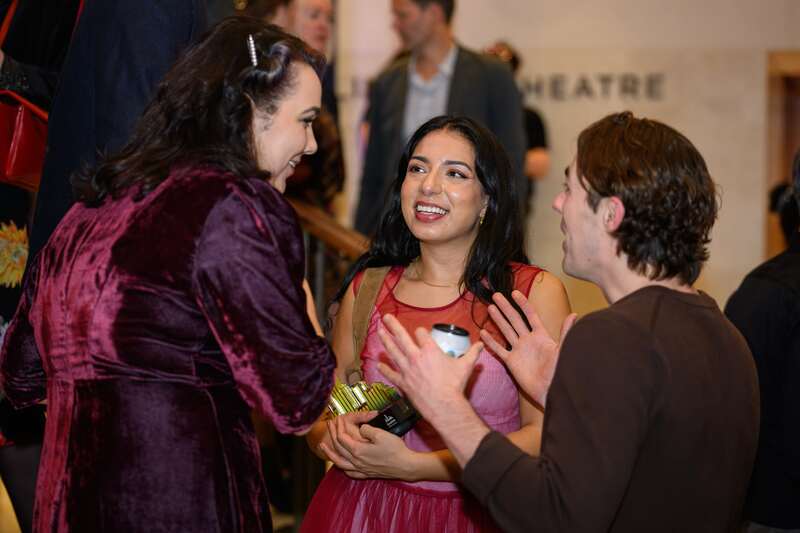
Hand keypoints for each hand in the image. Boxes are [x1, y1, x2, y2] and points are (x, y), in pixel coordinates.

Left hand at [321, 411, 414, 479]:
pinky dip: (342, 467)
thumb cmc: (395, 450)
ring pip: (340, 462)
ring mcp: (361, 469)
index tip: (337, 418)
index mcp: (358, 450)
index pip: (342, 437)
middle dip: (332, 435)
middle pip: (339, 448)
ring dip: (330, 453)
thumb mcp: (381, 434)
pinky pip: (350, 472)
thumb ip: (366, 429)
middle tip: (329, 425)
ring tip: (323, 447)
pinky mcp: (367, 474)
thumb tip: (361, 429)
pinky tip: (341, 465)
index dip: (338, 427)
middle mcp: (356, 461)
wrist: (405, 466)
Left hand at [377, 314, 481, 424]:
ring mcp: (407, 369)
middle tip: (385, 317)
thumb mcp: (466, 366)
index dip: (421, 332)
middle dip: (392, 325)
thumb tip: (481, 345)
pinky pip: (391, 374)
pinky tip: (379, 364)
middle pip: (401, 337)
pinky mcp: (403, 382)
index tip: (421, 333)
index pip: (421, 333)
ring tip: (379, 331)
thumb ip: (473, 353)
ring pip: (393, 351)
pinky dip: (385, 369)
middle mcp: (415, 356)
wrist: (444, 405)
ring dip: (385, 340)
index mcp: (430, 350)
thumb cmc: (454, 385)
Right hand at [480, 290, 576, 406]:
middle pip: (514, 320)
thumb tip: (574, 315)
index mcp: (541, 336)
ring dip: (498, 320)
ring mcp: (519, 350)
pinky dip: (491, 342)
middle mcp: (528, 340)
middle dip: (506, 307)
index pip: (530, 315)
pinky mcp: (511, 362)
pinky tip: (483, 333)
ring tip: (490, 308)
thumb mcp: (563, 350)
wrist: (551, 391)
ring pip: (506, 331)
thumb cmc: (560, 371)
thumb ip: (565, 333)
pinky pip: (499, 349)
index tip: (515, 293)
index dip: (523, 304)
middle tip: (496, 295)